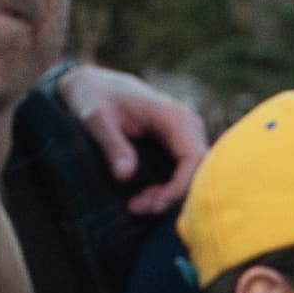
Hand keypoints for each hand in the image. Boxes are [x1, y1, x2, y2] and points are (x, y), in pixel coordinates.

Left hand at [52, 64, 207, 212]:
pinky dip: (166, 188)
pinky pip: (183, 171)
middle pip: (197, 169)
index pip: (193, 157)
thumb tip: (125, 176)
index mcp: (172, 115)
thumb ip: (112, 145)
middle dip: (171, 195)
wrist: (97, 85)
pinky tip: (143, 196)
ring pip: (192, 173)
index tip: (153, 205)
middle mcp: (186, 124)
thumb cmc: (96, 98)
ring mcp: (186, 134)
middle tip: (137, 207)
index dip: (179, 187)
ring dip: (168, 195)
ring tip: (135, 205)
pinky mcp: (178, 143)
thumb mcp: (96, 119)